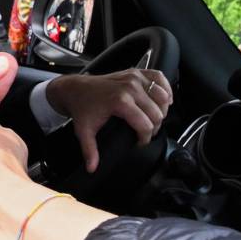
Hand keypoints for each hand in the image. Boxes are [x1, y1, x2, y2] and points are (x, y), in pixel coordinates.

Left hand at [45, 69, 172, 171]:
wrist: (75, 88)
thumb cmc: (81, 108)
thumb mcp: (84, 131)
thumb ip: (90, 151)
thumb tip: (92, 168)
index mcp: (120, 101)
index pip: (146, 125)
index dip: (145, 138)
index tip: (139, 142)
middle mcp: (130, 87)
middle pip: (157, 113)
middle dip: (154, 127)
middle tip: (145, 133)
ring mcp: (134, 77)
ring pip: (162, 97)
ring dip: (162, 110)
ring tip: (153, 119)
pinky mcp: (136, 71)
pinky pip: (159, 78)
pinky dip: (165, 89)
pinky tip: (164, 99)